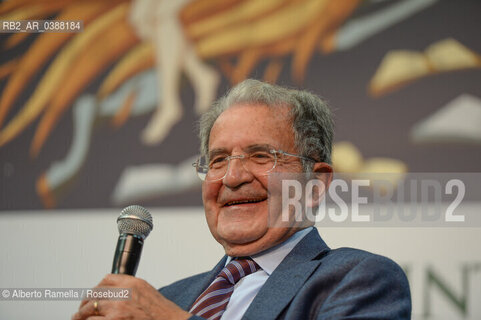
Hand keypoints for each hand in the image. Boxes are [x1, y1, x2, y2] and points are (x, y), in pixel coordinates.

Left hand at [72, 274, 190, 319]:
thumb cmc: (163, 313)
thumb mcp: (147, 292)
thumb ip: (131, 289)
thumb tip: (116, 294)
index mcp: (132, 283)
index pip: (106, 280)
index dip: (96, 288)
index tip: (93, 294)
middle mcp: (124, 293)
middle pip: (95, 293)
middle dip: (86, 302)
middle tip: (81, 310)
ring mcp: (117, 308)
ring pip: (89, 308)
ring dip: (81, 314)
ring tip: (78, 318)